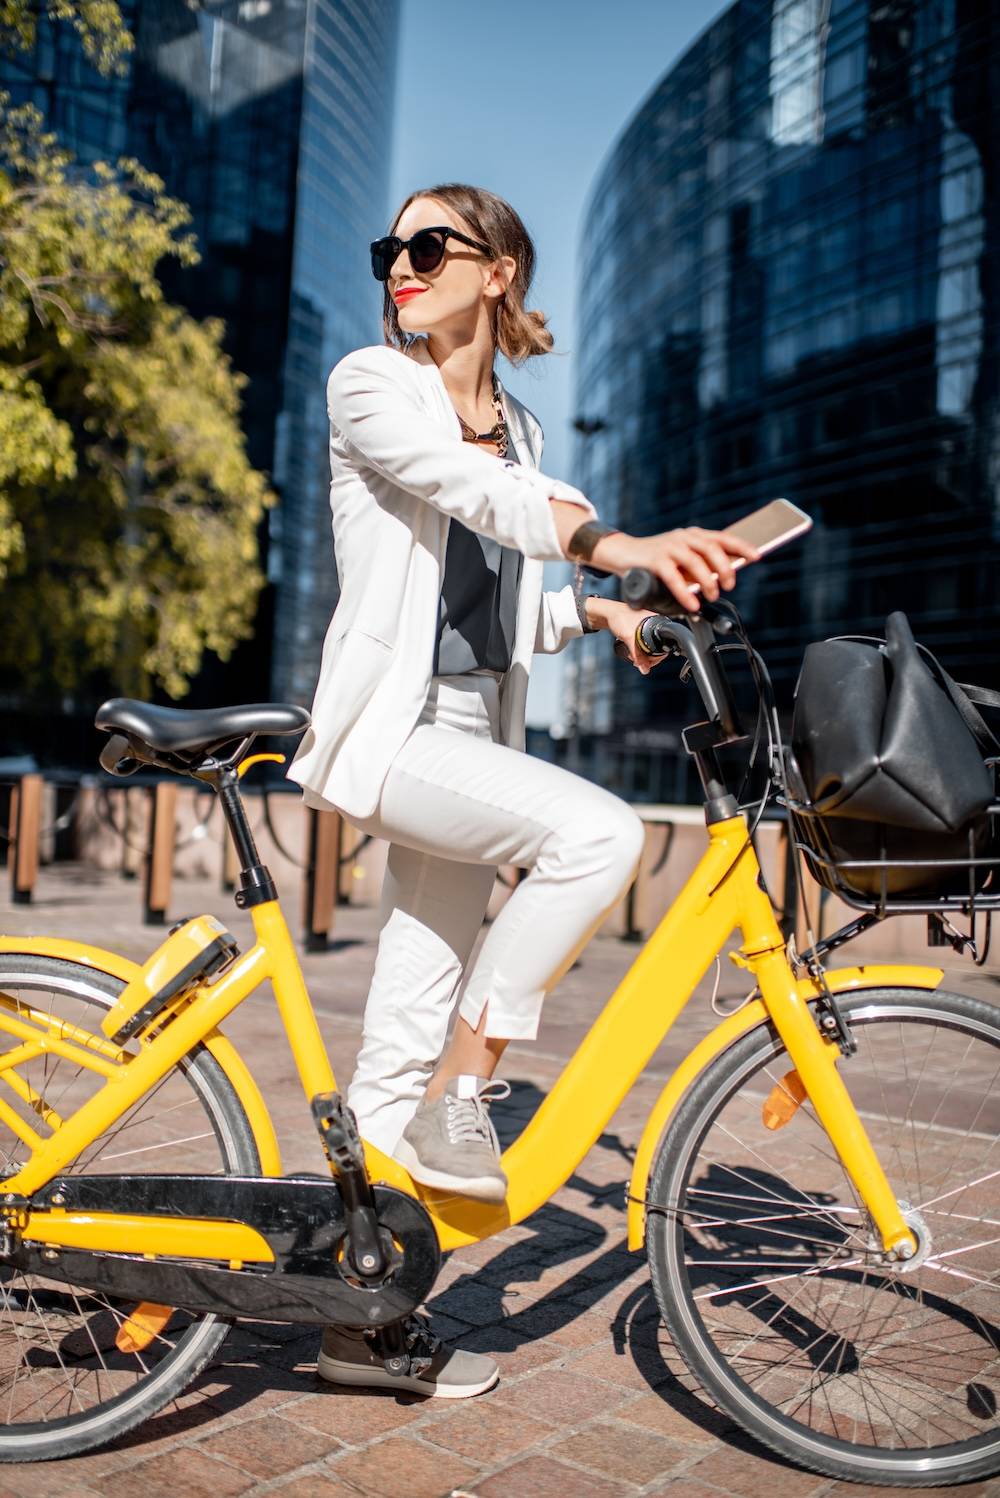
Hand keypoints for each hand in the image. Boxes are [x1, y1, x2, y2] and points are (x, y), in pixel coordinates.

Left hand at [586, 599, 666, 675]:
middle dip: (648, 658)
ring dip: (642, 655)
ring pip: (649, 646)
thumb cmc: (619, 617)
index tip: (647, 664)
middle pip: (657, 647)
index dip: (656, 657)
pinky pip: (643, 643)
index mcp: (657, 622)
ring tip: (634, 659)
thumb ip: (638, 655)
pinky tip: (633, 653)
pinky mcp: (640, 630)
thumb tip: (645, 669)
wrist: (607, 613)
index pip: (664, 644)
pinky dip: (639, 650)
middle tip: (639, 663)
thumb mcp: (629, 637)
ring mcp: (647, 627)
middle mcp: (655, 624)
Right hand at [591, 527, 758, 611]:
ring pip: (696, 561)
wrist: (623, 553)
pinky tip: (692, 603)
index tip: (756, 557)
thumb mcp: (681, 558)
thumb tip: (722, 579)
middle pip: (712, 549)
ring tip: (712, 595)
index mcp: (694, 535)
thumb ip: (699, 565)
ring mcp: (669, 546)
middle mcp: (684, 537)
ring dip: (708, 581)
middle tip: (729, 585)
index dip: (741, 546)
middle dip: (725, 568)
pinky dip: (685, 592)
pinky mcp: (655, 559)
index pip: (723, 538)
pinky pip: (674, 577)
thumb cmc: (655, 559)